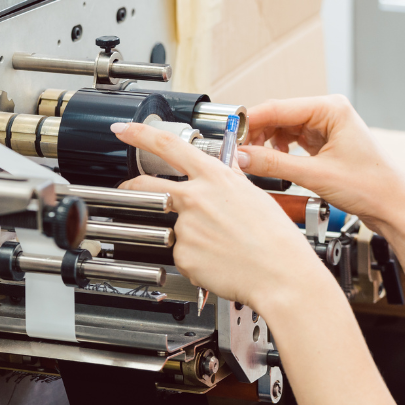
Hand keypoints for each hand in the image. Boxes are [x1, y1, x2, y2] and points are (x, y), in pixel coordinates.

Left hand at [111, 121, 333, 314]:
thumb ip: (229, 181)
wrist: (280, 274)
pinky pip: (183, 255)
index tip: (124, 129)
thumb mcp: (254, 195)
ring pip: (174, 228)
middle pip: (147, 185)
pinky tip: (219, 262)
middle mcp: (195, 199)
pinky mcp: (183, 256)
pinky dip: (197, 260)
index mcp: (214, 178)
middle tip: (130, 190)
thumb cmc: (275, 238)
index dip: (140, 134)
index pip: (169, 146)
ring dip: (190, 236)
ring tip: (221, 246)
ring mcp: (185, 228)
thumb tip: (223, 172)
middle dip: (132, 187)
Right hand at [241, 95, 404, 233]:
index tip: (230, 135)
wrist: (394, 208)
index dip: (251, 121)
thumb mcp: (315, 176)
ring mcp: (328, 128)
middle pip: (279, 117)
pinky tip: (274, 164)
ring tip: (254, 161)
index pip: (278, 108)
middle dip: (257, 135)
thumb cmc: (372, 187)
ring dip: (267, 145)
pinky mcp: (326, 144)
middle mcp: (329, 113)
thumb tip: (242, 157)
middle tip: (238, 152)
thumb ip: (274, 165)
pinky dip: (280, 153)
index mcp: (331, 109)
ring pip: (284, 130)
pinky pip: (293, 142)